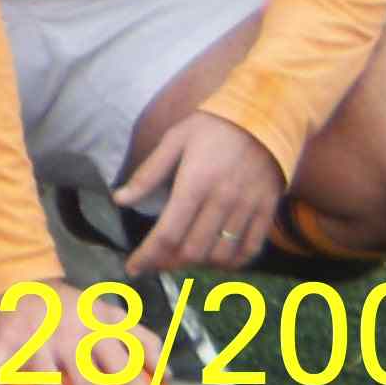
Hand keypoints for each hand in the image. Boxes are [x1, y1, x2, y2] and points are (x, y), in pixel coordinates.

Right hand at [0, 279, 178, 384]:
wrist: (19, 275)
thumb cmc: (71, 305)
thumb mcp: (109, 311)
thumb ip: (140, 338)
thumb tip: (169, 375)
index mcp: (96, 330)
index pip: (126, 368)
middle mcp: (69, 335)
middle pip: (89, 381)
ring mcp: (34, 339)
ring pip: (45, 382)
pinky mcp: (2, 342)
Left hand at [114, 110, 285, 279]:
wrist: (263, 116)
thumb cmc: (212, 126)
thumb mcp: (173, 141)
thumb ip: (147, 174)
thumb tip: (119, 200)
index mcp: (194, 184)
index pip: (168, 234)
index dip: (148, 257)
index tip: (133, 268)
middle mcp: (222, 202)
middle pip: (192, 251)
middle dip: (168, 263)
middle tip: (154, 262)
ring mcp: (247, 210)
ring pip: (220, 256)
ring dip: (198, 264)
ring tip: (181, 258)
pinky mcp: (266, 213)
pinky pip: (249, 250)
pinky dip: (230, 262)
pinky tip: (214, 258)